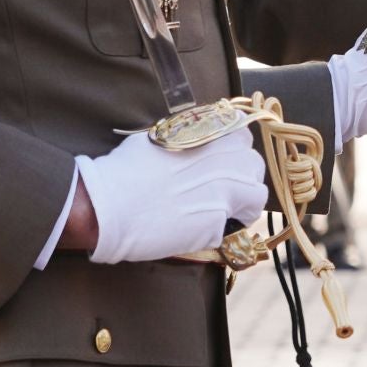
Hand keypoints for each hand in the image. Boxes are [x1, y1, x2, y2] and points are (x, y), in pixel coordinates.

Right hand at [74, 131, 267, 263]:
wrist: (110, 207)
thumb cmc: (125, 169)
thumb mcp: (159, 138)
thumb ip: (188, 137)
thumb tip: (196, 140)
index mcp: (210, 135)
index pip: (244, 136)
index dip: (235, 151)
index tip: (225, 161)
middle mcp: (225, 160)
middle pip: (255, 166)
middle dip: (243, 177)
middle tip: (221, 190)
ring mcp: (225, 191)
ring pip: (257, 197)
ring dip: (243, 205)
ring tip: (219, 213)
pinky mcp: (217, 222)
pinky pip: (229, 227)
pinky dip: (215, 230)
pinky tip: (194, 230)